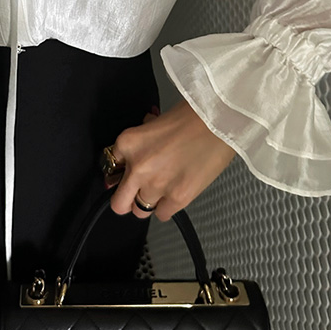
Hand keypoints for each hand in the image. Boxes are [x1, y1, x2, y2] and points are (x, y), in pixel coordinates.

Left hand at [106, 98, 236, 220]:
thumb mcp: (156, 121)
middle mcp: (137, 167)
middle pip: (118, 203)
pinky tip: (176, 192)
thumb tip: (141, 145)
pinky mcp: (177, 198)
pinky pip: (162, 214)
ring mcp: (156, 186)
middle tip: (136, 194)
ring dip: (149, 202)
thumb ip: (143, 137)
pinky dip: (167, 207)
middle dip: (125, 200)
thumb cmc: (192, 115)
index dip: (122, 171)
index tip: (128, 172)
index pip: (111, 167)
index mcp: (128, 143)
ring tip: (163, 189)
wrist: (219, 122)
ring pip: (140, 211)